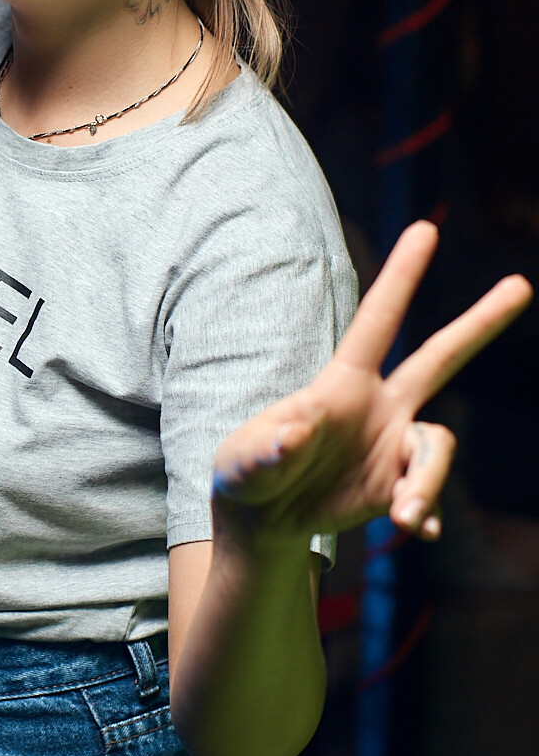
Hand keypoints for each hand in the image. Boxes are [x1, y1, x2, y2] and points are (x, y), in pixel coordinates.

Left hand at [211, 222, 532, 543]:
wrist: (264, 522)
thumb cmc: (246, 475)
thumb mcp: (244, 462)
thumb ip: (266, 448)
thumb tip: (291, 436)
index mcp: (342, 383)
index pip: (378, 321)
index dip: (402, 276)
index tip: (427, 227)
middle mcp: (379, 405)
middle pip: (439, 356)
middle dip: (480, 322)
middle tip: (521, 284)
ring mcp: (393, 444)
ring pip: (438, 448)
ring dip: (427, 484)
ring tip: (401, 515)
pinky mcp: (398, 485)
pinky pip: (426, 495)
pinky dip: (423, 514)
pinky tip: (411, 528)